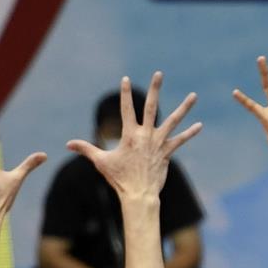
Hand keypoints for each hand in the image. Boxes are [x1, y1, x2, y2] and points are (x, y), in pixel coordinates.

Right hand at [67, 72, 201, 197]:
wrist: (139, 194)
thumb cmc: (119, 179)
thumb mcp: (101, 162)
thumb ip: (86, 149)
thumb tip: (68, 144)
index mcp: (130, 135)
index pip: (126, 109)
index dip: (125, 94)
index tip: (125, 79)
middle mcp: (146, 135)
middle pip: (151, 107)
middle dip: (155, 89)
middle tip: (159, 74)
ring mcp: (159, 143)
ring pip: (173, 121)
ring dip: (184, 108)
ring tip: (194, 96)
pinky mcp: (168, 153)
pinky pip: (181, 140)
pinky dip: (190, 133)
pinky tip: (199, 125)